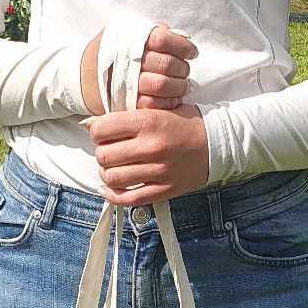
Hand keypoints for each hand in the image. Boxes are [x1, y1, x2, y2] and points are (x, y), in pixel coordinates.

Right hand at [80, 24, 197, 115]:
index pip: (164, 39)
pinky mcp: (127, 103)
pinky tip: (172, 98)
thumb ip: (153, 31)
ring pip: (163, 84)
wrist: (84, 76)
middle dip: (182, 68)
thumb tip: (182, 37)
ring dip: (179, 86)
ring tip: (182, 85)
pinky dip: (168, 102)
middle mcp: (129, 60)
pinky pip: (154, 104)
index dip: (183, 46)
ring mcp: (128, 83)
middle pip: (166, 63)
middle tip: (185, 70)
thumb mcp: (127, 32)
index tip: (191, 52)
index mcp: (131, 39)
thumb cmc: (112, 52)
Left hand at [86, 105, 208, 204]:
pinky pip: (128, 199)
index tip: (103, 134)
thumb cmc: (185, 123)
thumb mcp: (158, 108)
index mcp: (148, 121)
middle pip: (104, 156)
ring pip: (112, 178)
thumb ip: (127, 115)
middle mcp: (151, 147)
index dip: (97, 132)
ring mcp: (158, 171)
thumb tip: (90, 124)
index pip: (102, 129)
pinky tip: (112, 188)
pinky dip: (114, 195)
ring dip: (107, 174)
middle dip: (102, 154)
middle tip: (110, 151)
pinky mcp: (164, 189)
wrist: (217, 143)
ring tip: (114, 168)